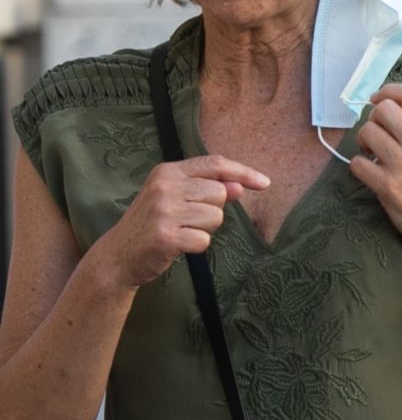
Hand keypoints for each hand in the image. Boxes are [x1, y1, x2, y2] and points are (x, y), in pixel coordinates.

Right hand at [95, 156, 269, 290]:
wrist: (119, 255)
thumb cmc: (154, 224)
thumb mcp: (176, 199)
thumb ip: (207, 190)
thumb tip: (239, 186)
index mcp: (168, 172)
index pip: (215, 164)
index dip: (243, 172)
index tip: (265, 183)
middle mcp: (164, 187)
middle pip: (219, 193)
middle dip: (213, 210)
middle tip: (188, 220)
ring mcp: (163, 211)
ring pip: (215, 217)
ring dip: (205, 229)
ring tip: (181, 231)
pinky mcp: (165, 236)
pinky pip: (204, 240)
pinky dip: (197, 246)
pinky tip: (178, 244)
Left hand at [349, 85, 401, 285]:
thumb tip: (388, 109)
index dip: (387, 91)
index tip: (378, 99)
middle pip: (383, 110)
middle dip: (373, 119)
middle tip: (377, 134)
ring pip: (366, 132)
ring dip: (363, 142)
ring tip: (373, 154)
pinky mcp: (387, 186)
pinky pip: (357, 163)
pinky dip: (359, 167)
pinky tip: (370, 173)